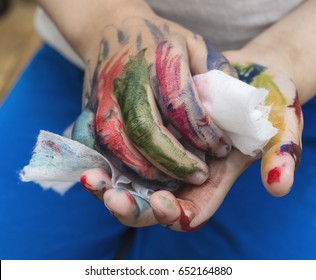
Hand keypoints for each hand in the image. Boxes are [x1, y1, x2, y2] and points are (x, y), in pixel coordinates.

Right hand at [73, 12, 235, 186]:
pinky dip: (119, 166)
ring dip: (147, 171)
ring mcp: (103, 98)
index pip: (181, 104)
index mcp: (157, 60)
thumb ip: (215, 73)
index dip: (203, 132)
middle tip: (200, 175)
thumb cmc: (156, 38)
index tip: (222, 149)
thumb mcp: (194, 44)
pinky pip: (98, 146)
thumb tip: (233, 111)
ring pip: (118, 145)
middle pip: (146, 131)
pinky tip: (141, 175)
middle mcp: (127, 81)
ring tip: (173, 181)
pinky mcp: (89, 110)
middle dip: (176, 162)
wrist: (110, 28)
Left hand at [77, 43, 302, 229]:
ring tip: (92, 178)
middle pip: (151, 206)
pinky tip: (91, 155)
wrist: (243, 80)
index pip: (189, 212)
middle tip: (112, 197)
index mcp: (212, 181)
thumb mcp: (281, 125)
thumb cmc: (264, 104)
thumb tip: (279, 186)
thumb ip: (281, 156)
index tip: (160, 201)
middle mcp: (184, 176)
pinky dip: (106, 160)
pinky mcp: (149, 138)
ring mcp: (164, 159)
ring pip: (132, 185)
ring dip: (110, 186)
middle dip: (131, 207)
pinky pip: (122, 158)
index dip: (173, 213)